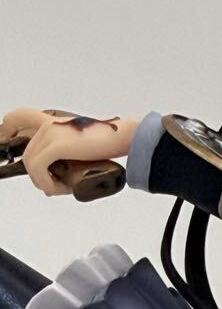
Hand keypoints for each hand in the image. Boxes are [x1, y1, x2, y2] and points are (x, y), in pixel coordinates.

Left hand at [0, 106, 139, 195]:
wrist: (124, 136)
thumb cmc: (110, 142)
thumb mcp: (84, 143)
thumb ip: (71, 150)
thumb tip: (67, 172)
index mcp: (53, 123)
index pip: (19, 118)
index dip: (9, 130)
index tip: (27, 160)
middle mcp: (48, 126)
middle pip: (29, 155)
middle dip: (38, 177)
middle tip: (54, 188)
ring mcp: (51, 134)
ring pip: (31, 163)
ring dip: (43, 182)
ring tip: (59, 190)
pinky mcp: (56, 145)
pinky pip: (39, 167)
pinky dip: (45, 182)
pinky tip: (57, 189)